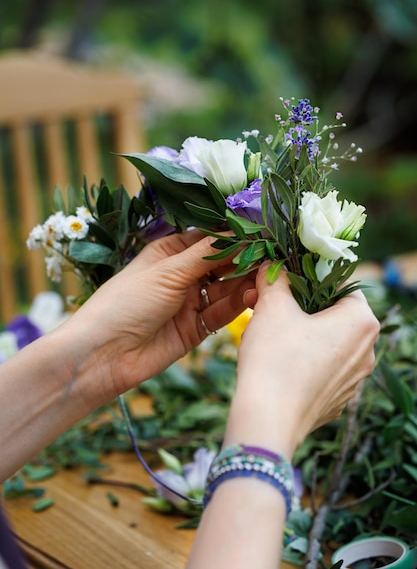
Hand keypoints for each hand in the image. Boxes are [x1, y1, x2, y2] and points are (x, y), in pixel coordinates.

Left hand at [63, 230, 255, 398]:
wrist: (104, 354)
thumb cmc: (127, 301)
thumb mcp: (168, 272)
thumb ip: (206, 254)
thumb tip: (240, 232)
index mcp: (170, 253)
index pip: (209, 238)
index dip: (233, 236)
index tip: (260, 234)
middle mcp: (182, 275)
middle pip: (221, 264)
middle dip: (243, 260)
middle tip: (269, 258)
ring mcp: (190, 302)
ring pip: (225, 288)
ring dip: (243, 283)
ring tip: (265, 277)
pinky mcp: (196, 328)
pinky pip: (222, 313)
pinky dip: (237, 305)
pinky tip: (251, 297)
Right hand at [225, 264, 379, 457]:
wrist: (267, 419)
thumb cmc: (275, 357)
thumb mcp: (272, 306)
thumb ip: (275, 279)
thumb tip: (272, 267)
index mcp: (361, 321)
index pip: (343, 285)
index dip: (311, 278)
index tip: (286, 281)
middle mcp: (367, 351)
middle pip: (335, 315)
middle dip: (302, 307)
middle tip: (272, 305)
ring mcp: (354, 380)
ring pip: (328, 343)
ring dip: (302, 334)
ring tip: (270, 334)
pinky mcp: (337, 401)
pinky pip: (323, 370)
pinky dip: (304, 362)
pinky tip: (278, 364)